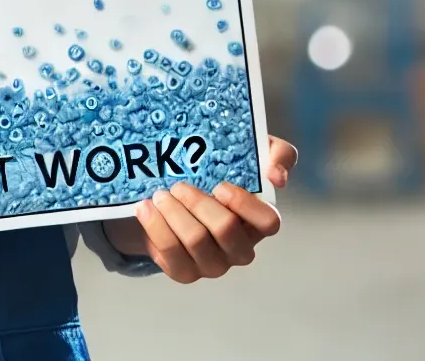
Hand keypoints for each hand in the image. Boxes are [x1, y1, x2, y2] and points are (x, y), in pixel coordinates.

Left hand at [104, 135, 296, 283]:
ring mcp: (213, 264)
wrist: (174, 195)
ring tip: (159, 194)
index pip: (268, 222)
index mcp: (258, 222)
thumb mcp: (250, 152)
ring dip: (173, 212)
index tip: (219, 185)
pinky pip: (169, 253)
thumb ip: (277, 155)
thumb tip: (277, 176)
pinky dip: (155, 226)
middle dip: (198, 203)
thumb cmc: (218, 173)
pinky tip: (146, 208)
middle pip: (225, 229)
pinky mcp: (184, 272)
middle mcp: (240, 249)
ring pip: (195, 241)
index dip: (245, 204)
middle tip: (178, 185)